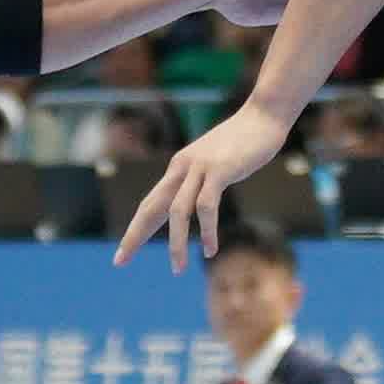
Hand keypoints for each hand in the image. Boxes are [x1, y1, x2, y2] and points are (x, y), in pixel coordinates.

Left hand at [115, 105, 288, 265]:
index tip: (122, 252)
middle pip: (151, 207)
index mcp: (179, 167)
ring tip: (177, 269)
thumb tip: (200, 199)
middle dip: (135, 235)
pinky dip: (207, 231)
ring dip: (177, 243)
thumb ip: (204, 178)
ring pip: (178, 211)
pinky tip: (211, 250)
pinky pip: (207, 206)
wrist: (264, 115)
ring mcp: (199, 168)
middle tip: (119, 261)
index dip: (136, 228)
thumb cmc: (245, 139)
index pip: (151, 202)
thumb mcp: (217, 161)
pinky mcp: (219, 170)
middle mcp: (182, 167)